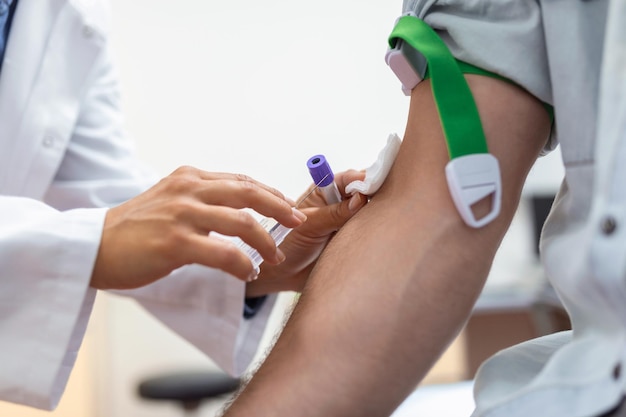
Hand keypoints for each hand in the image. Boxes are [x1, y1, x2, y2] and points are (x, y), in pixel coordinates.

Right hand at [91, 166, 306, 289]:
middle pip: (249, 192)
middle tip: (298, 223)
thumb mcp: (170, 201)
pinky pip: (224, 252)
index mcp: (189, 178)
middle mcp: (188, 189)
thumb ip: (201, 200)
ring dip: (266, 241)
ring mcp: (182, 214)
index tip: (289, 208)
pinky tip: (249, 272)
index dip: (271, 193)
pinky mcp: (174, 241)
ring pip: (242, 221)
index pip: (241, 181)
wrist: (93, 246)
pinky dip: (243, 263)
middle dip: (280, 208)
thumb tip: (239, 212)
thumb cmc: (134, 229)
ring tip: (275, 257)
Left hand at [245, 170, 366, 296]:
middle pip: (366, 193)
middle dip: (375, 196)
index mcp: (325, 192)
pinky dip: (375, 235)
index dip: (363, 179)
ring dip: (376, 217)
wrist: (284, 274)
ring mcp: (350, 223)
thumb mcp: (309, 226)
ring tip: (377, 222)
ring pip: (371, 214)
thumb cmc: (288, 244)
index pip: (349, 179)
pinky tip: (377, 237)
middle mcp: (340, 205)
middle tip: (382, 203)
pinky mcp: (355, 241)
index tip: (374, 184)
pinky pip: (371, 235)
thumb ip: (333, 213)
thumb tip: (360, 199)